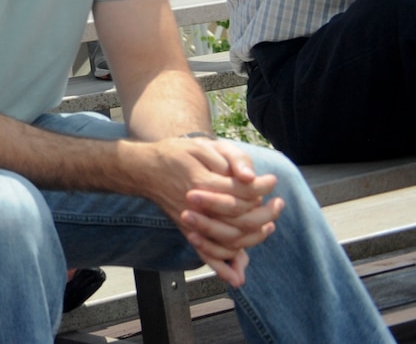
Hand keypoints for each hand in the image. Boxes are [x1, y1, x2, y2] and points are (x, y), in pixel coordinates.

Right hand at [136, 137, 281, 286]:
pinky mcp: (188, 230)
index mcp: (201, 183)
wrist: (143, 168)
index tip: (272, 181)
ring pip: (230, 239)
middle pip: (241, 220)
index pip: (242, 192)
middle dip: (266, 214)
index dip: (262, 187)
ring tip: (269, 224)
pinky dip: (221, 267)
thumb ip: (228, 159)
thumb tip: (249, 176)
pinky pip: (206, 253)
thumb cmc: (174, 154)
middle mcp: (197, 207)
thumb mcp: (201, 146)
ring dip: (255, 236)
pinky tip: (237, 276)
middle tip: (278, 203)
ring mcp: (192, 222)